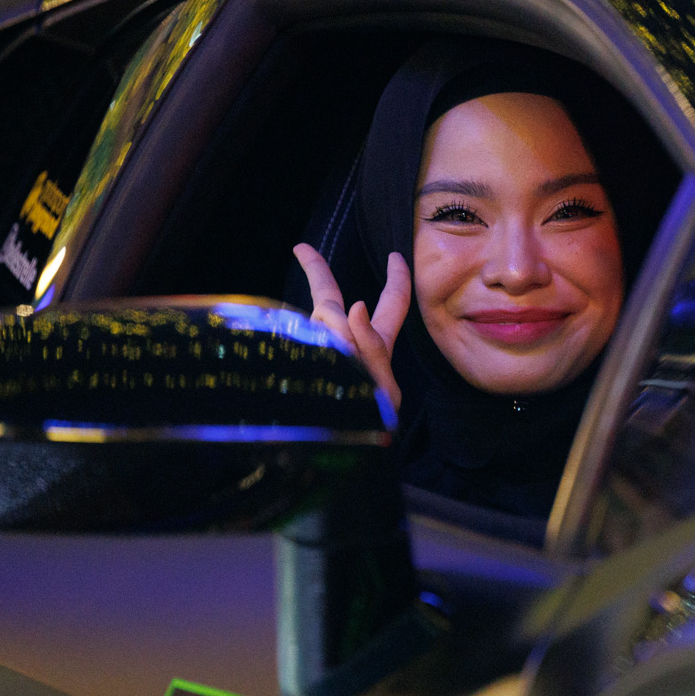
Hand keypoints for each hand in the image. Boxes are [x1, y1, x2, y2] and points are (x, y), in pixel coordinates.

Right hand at [292, 244, 411, 413]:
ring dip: (342, 339)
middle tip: (302, 248)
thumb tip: (354, 307)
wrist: (341, 447)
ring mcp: (318, 347)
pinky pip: (316, 336)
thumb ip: (372, 344)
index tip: (396, 255)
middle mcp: (344, 341)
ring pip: (327, 319)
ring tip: (346, 366)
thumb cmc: (370, 424)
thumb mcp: (383, 387)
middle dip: (315, 271)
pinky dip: (330, 345)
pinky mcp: (297, 356)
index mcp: (376, 345)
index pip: (392, 302)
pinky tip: (327, 366)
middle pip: (327, 297)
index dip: (398, 278)